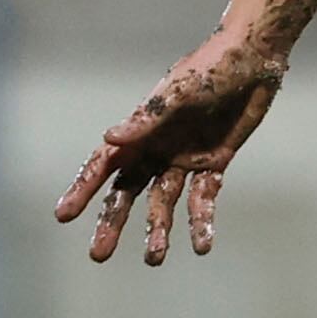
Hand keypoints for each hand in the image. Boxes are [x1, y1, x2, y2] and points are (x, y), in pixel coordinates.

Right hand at [56, 24, 292, 265]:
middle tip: (98, 254)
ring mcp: (183, 160)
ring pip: (162, 203)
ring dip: (158, 230)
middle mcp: (156, 149)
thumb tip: (109, 138)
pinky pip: (203, 200)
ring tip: (154, 259)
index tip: (63, 216)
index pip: (103, 165)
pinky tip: (202, 246)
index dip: (83, 189)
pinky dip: (201, 222)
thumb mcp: (179, 91)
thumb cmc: (210, 67)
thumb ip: (148, 118)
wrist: (253, 59)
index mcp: (140, 130)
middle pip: (127, 192)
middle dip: (113, 222)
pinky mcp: (213, 165)